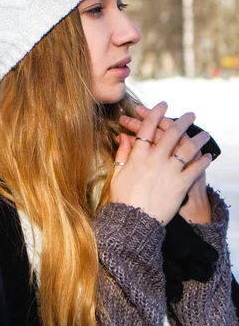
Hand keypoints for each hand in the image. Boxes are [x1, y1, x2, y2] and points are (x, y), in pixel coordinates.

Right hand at [111, 101, 212, 225]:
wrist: (134, 221)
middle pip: (171, 133)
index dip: (155, 113)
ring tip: (205, 133)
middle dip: (182, 120)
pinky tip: (207, 157)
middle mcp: (155, 160)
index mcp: (138, 156)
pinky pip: (195, 169)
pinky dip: (203, 162)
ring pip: (187, 148)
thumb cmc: (123, 198)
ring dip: (198, 138)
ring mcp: (169, 171)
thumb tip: (125, 137)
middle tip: (190, 115)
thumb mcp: (118, 174)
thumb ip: (123, 154)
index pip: (148, 127)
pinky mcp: (180, 184)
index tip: (163, 105)